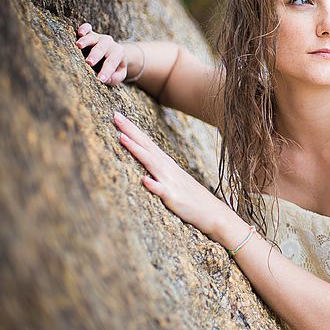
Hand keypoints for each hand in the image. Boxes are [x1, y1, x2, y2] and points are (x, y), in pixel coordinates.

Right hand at [75, 23, 127, 85]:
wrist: (114, 53)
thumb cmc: (114, 67)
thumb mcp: (118, 75)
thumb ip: (115, 78)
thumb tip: (106, 80)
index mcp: (118, 53)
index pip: (112, 62)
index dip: (106, 71)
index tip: (101, 79)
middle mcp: (109, 43)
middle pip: (102, 48)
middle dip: (95, 55)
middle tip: (89, 63)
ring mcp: (99, 37)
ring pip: (93, 37)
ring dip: (86, 41)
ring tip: (78, 46)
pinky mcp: (90, 33)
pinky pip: (87, 28)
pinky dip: (83, 28)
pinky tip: (79, 33)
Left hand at [113, 110, 223, 235]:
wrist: (214, 213)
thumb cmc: (192, 197)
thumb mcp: (174, 180)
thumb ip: (159, 170)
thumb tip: (143, 164)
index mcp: (166, 164)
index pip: (147, 143)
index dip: (133, 130)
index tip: (118, 116)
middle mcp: (168, 169)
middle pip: (147, 147)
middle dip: (131, 131)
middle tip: (116, 116)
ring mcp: (171, 183)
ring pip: (152, 164)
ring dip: (137, 151)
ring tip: (122, 138)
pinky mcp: (174, 199)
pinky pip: (163, 192)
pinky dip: (154, 185)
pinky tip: (144, 180)